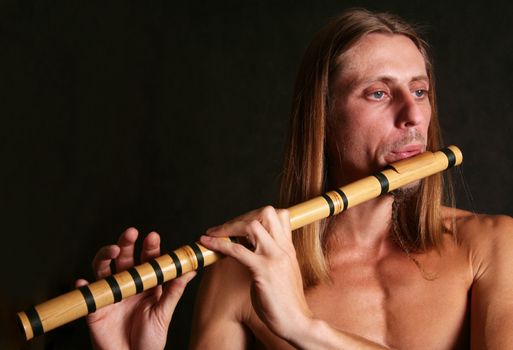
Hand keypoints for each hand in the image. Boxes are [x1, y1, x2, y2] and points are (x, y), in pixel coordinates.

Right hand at [76, 228, 195, 349]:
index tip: (152, 236)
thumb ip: (174, 291)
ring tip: (111, 251)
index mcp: (146, 284)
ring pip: (103, 270)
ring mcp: (110, 295)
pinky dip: (84, 288)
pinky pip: (88, 297)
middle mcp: (127, 285)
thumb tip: (191, 270)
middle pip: (123, 259)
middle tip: (130, 233)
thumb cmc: (151, 339)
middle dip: (126, 244)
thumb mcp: (164, 313)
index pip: (147, 260)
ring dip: (104, 258)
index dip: (149, 247)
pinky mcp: (96, 310)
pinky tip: (83, 281)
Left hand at [199, 206, 312, 341]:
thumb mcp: (284, 272)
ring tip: (213, 234)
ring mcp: (274, 258)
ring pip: (252, 225)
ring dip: (229, 226)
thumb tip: (253, 250)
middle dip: (242, 216)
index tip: (240, 225)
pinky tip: (207, 243)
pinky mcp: (263, 271)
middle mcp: (282, 248)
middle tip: (225, 228)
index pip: (279, 215)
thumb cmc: (286, 301)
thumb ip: (273, 257)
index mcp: (288, 248)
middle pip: (266, 212)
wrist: (297, 321)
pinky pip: (238, 250)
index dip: (257, 214)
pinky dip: (219, 244)